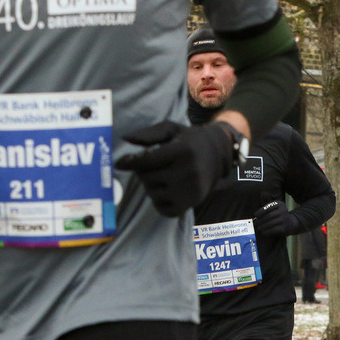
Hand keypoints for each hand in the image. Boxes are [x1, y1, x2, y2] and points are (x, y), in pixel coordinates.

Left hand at [115, 121, 235, 217]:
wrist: (218, 155)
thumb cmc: (189, 140)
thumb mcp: (171, 129)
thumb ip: (148, 133)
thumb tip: (126, 139)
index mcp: (182, 150)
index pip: (147, 160)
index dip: (130, 162)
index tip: (120, 163)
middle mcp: (189, 171)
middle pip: (148, 178)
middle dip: (144, 172)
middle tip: (151, 166)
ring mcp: (192, 189)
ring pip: (154, 194)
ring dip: (151, 186)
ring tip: (160, 177)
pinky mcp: (193, 202)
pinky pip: (165, 210)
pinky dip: (160, 202)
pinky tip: (165, 191)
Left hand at [252, 200, 297, 237]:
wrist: (292, 223)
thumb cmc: (279, 216)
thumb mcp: (275, 209)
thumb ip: (266, 210)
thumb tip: (255, 217)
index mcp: (280, 204)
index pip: (268, 207)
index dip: (260, 211)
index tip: (255, 215)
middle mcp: (283, 210)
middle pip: (269, 216)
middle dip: (260, 220)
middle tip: (255, 224)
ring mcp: (284, 219)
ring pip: (270, 223)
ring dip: (262, 226)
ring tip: (258, 228)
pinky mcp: (285, 227)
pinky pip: (273, 230)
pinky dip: (267, 231)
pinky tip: (263, 232)